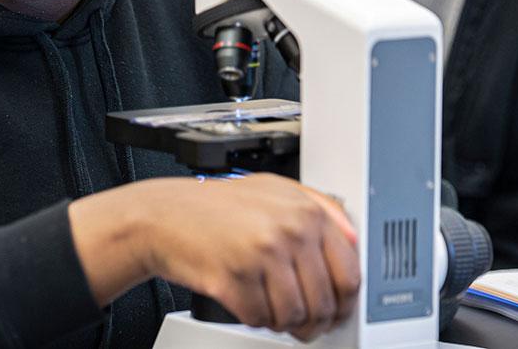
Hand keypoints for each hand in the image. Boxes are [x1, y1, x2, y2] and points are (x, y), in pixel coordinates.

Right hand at [69, 173, 360, 341]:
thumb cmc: (218, 206)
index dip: (345, 304)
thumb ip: (321, 209)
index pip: (349, 274)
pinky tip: (249, 303)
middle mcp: (289, 231)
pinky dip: (254, 319)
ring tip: (272, 310)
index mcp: (307, 212)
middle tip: (307, 326)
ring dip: (283, 322)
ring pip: (292, 315)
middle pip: (323, 302)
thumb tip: (354, 240)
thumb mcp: (278, 191)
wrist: (164, 216)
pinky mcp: (233, 278)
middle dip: (316, 322)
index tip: (338, 312)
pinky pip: (259, 319)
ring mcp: (261, 255)